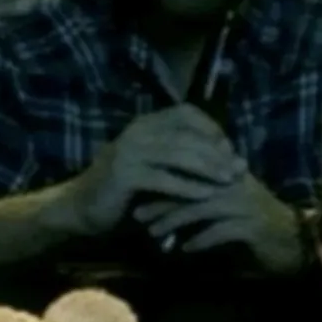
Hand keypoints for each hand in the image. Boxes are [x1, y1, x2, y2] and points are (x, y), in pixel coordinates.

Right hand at [70, 103, 246, 235]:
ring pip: (178, 153)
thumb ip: (181, 162)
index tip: (230, 149)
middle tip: (239, 168)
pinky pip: (163, 179)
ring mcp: (129, 151)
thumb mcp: (154, 170)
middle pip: (187, 134)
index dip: (212, 128)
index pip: (186, 113)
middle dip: (217, 151)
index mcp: (145, 125)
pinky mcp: (124, 175)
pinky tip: (205, 196)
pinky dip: (187, 187)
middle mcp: (137, 132)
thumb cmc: (124, 192)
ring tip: (229, 180)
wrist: (82, 208)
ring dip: (207, 167)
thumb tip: (226, 160)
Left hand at [132, 171, 303, 273]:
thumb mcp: (230, 208)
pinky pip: (219, 232)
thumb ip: (204, 201)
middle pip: (191, 188)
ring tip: (153, 233)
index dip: (163, 182)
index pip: (190, 171)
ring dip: (174, 221)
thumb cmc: (259, 226)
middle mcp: (236, 185)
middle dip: (162, 202)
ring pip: (201, 208)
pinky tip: (184, 249)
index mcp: (229, 175)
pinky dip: (200, 240)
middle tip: (137, 215)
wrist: (296, 242)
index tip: (138, 195)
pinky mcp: (252, 226)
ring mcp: (245, 205)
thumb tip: (169, 204)